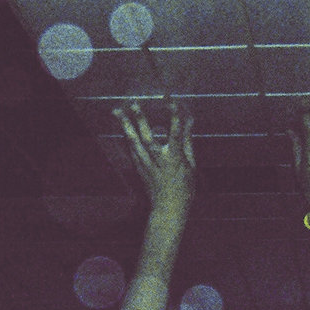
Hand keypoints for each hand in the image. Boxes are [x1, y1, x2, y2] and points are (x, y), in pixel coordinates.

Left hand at [113, 98, 195, 213]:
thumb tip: (189, 121)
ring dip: (125, 125)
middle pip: (147, 137)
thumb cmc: (184, 187)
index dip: (174, 116)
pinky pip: (131, 150)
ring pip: (134, 142)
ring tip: (117, 111)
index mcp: (175, 159)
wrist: (168, 208)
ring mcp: (146, 164)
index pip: (175, 133)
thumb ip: (188, 141)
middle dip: (140, 120)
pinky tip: (122, 126)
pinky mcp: (139, 168)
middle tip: (134, 103)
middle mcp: (159, 160)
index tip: (171, 101)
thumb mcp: (191, 165)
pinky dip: (126, 137)